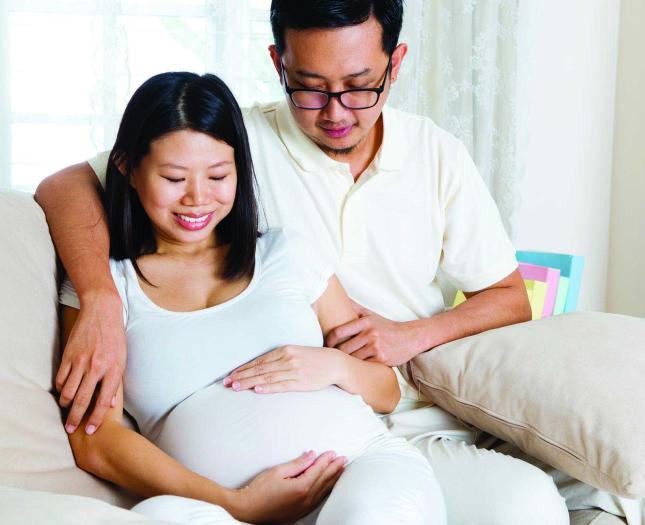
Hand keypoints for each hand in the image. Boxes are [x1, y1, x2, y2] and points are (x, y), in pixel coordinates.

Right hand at [57, 290, 125, 433]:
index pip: (104, 400)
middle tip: (70, 429)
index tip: (91, 430)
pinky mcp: (69, 355)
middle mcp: (97, 367)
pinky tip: (63, 391)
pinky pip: (61, 378)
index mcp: (114, 369)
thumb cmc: (115, 336)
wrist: (102, 311)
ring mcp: (81, 361)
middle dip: (76, 418)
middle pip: (83, 400)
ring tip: (66, 408)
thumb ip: (116, 382)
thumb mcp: (122, 359)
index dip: (96, 418)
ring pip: (68, 391)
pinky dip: (61, 388)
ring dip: (66, 403)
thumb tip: (111, 404)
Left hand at [224, 345, 345, 393]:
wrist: (335, 364)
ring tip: (236, 387)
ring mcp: (295, 370)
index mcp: (285, 350)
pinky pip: (282, 385)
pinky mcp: (302, 382)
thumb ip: (278, 358)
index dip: (243, 368)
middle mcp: (288, 359)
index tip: (230, 375)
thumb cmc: (313, 359)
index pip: (259, 360)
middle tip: (226, 383)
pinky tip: (257, 390)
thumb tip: (259, 367)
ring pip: (267, 377)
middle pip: (260, 369)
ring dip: (250, 382)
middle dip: (241, 376)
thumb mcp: (295, 352)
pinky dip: (269, 387)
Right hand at [228, 450, 345, 523]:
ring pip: (324, 492)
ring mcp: (304, 507)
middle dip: (334, 469)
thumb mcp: (277, 471)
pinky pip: (318, 500)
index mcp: (301, 487)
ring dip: (333, 480)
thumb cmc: (259, 490)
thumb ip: (297, 464)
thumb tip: (311, 456)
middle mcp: (306, 499)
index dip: (326, 460)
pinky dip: (326, 491)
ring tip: (341, 471)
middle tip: (343, 459)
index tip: (332, 452)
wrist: (247, 510)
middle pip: (324, 481)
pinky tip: (328, 487)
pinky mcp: (300, 513)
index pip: (318, 470)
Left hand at [325, 305, 423, 365]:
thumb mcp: (371, 314)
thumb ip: (354, 308)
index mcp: (365, 322)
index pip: (339, 331)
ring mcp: (376, 347)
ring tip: (341, 363)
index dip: (329, 340)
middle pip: (344, 348)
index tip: (327, 345)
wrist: (411, 337)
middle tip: (332, 356)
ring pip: (352, 358)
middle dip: (337, 353)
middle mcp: (370, 334)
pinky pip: (363, 365)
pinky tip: (355, 368)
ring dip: (347, 361)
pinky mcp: (381, 359)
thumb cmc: (387, 327)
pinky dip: (358, 367)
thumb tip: (340, 298)